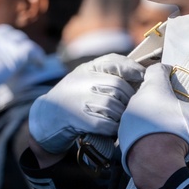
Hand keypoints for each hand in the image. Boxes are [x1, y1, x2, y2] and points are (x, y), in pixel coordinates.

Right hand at [0, 24, 43, 93]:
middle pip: (4, 33)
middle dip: (12, 39)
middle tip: (18, 48)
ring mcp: (1, 49)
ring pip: (18, 40)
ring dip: (25, 47)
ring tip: (33, 56)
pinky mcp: (12, 57)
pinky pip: (29, 51)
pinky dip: (36, 55)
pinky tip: (40, 62)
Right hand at [29, 53, 145, 154]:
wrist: (46, 118)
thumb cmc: (74, 96)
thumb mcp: (86, 76)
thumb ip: (108, 71)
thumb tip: (142, 74)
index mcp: (86, 69)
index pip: (113, 62)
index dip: (132, 68)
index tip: (142, 76)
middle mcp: (82, 82)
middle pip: (119, 86)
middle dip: (129, 97)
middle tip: (133, 105)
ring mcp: (81, 101)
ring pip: (116, 106)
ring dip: (122, 114)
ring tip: (119, 118)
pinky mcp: (82, 120)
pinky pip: (110, 124)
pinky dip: (114, 127)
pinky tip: (112, 127)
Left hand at [118, 63, 188, 176]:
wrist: (155, 162)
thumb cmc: (177, 132)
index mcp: (154, 88)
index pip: (157, 69)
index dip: (166, 70)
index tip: (174, 75)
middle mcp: (137, 99)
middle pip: (150, 91)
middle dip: (163, 96)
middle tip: (176, 105)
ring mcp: (129, 118)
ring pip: (142, 110)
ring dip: (154, 114)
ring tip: (168, 125)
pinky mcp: (124, 135)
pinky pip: (136, 128)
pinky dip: (146, 131)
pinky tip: (158, 139)